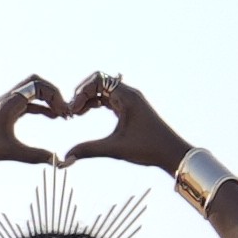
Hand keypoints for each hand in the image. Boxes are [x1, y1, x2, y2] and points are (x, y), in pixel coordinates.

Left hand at [0, 75, 75, 179]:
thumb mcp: (10, 152)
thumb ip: (35, 155)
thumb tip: (58, 161)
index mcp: (10, 102)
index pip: (40, 86)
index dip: (56, 97)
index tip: (64, 115)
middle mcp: (8, 99)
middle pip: (37, 83)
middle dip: (54, 94)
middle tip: (65, 111)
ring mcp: (5, 105)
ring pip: (32, 93)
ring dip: (48, 100)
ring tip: (62, 115)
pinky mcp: (3, 113)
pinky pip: (26, 103)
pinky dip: (40, 107)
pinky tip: (50, 118)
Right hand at [68, 72, 192, 170]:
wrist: (172, 153)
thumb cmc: (148, 148)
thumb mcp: (116, 149)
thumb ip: (89, 150)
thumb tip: (66, 157)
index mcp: (127, 96)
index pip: (97, 79)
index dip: (81, 92)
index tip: (73, 111)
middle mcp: (128, 94)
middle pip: (98, 82)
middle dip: (82, 94)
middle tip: (71, 112)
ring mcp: (130, 100)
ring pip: (102, 90)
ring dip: (87, 99)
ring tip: (76, 114)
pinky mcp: (130, 108)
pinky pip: (108, 99)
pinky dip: (95, 103)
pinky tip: (85, 114)